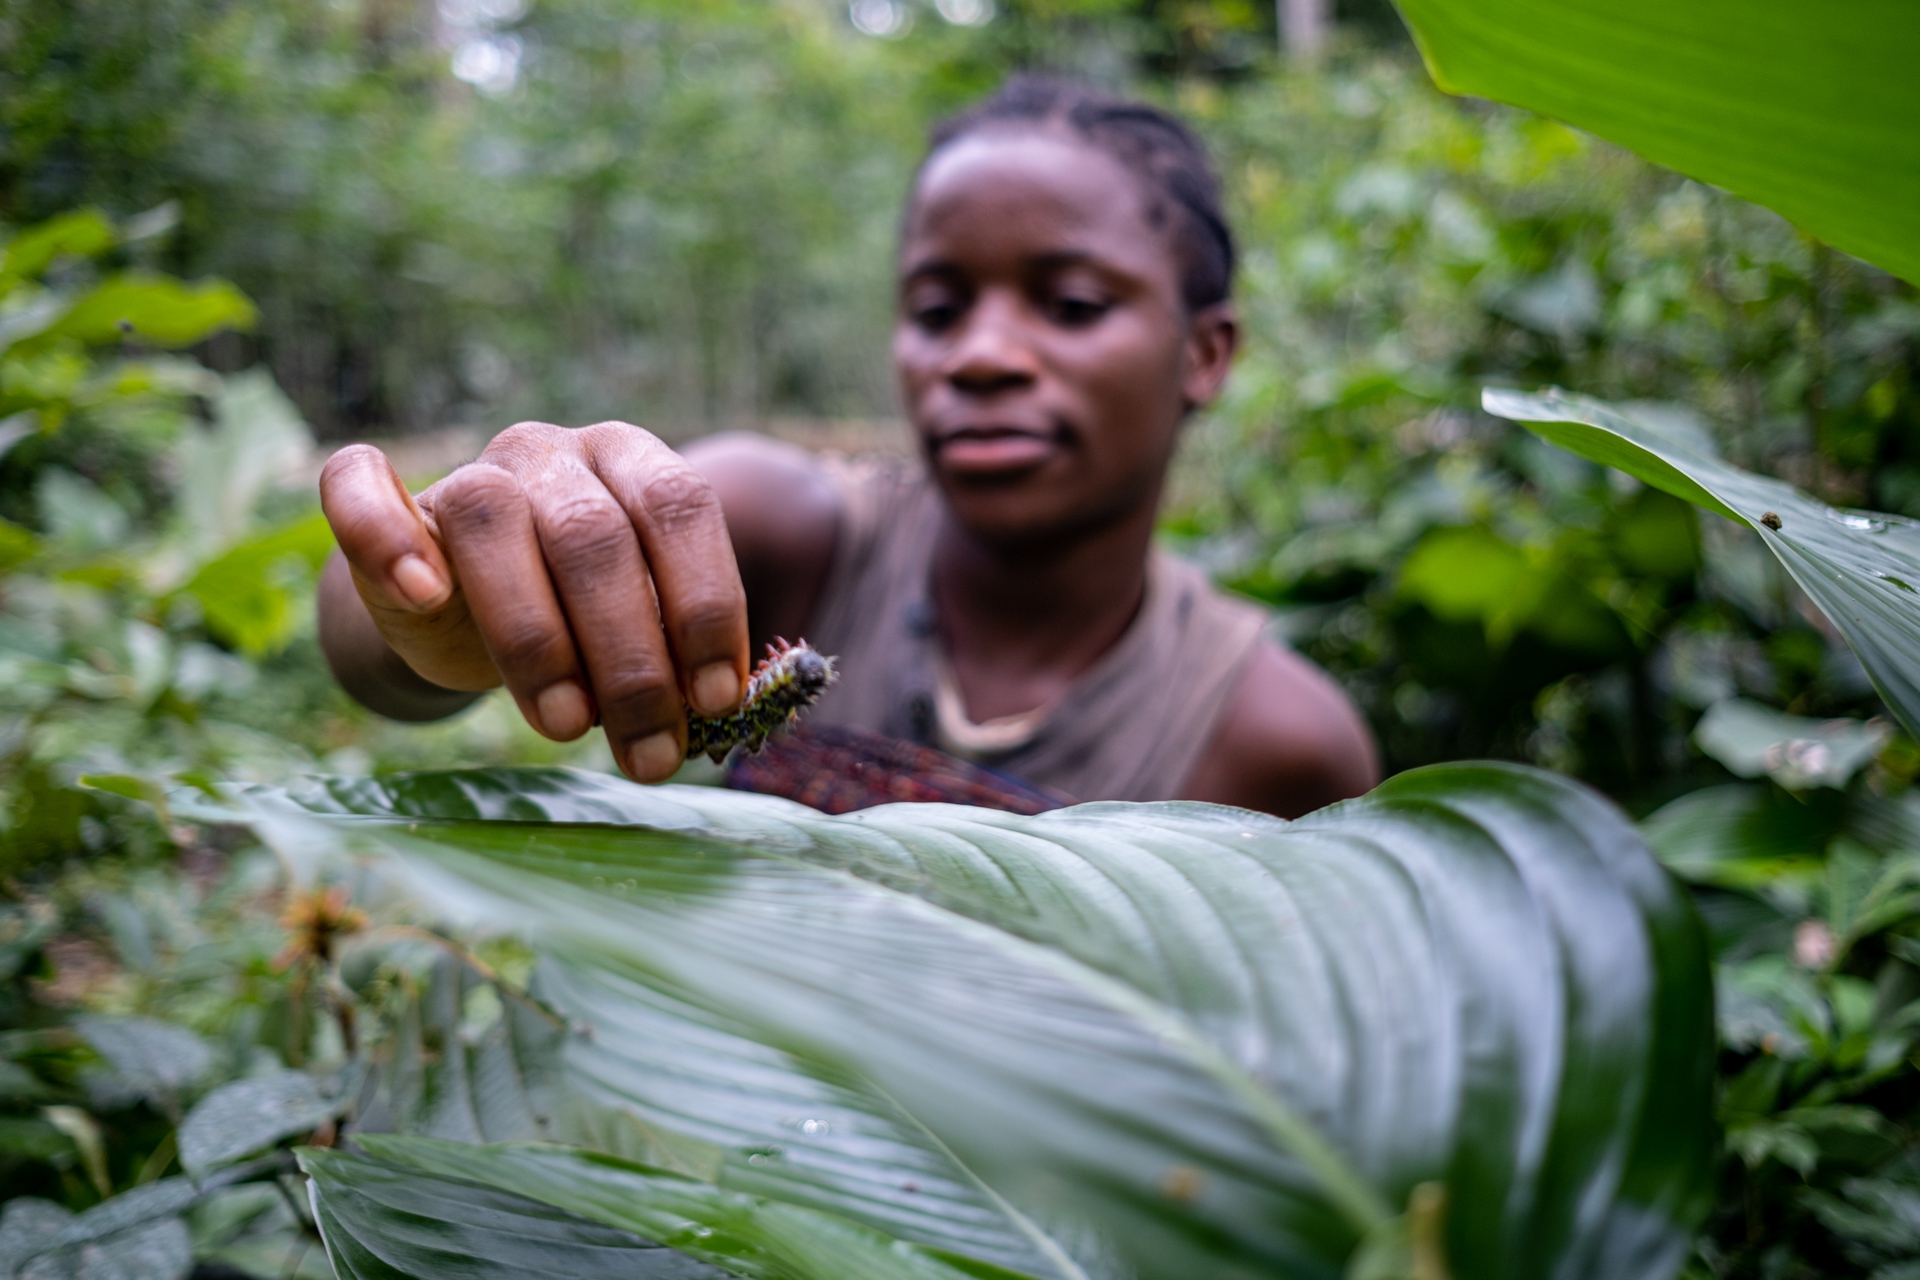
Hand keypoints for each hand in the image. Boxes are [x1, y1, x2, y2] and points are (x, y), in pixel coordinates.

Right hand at [319, 422, 748, 781]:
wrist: (462, 609)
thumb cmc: (575, 619)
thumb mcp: (636, 625)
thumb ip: (667, 646)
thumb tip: (705, 713)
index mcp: (634, 462)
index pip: (681, 509)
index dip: (704, 604)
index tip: (717, 699)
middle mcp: (555, 453)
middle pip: (594, 536)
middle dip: (632, 658)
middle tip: (652, 754)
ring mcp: (472, 471)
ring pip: (496, 522)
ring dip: (537, 639)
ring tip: (569, 727)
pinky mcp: (389, 501)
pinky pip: (359, 483)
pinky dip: (385, 534)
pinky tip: (425, 595)